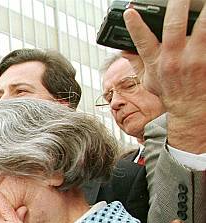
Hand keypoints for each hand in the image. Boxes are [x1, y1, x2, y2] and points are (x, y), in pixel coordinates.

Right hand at [123, 0, 205, 152]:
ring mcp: (195, 59)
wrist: (191, 112)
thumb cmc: (172, 95)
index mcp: (156, 62)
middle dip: (177, 5)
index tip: (130, 11)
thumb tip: (125, 51)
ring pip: (202, 28)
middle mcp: (174, 59)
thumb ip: (139, 63)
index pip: (141, 41)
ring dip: (205, 12)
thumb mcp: (149, 80)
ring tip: (205, 2)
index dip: (134, 25)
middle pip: (174, 26)